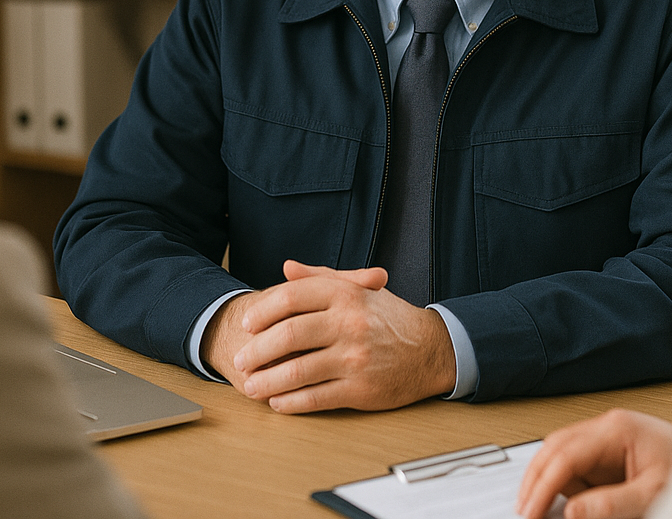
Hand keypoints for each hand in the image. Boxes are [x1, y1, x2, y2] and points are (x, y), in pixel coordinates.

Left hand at [228, 259, 456, 412]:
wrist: (430, 349)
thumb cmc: (389, 317)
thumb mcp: (359, 288)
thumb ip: (320, 278)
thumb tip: (286, 267)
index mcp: (346, 294)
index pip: (291, 297)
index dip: (262, 311)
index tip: (246, 323)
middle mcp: (349, 322)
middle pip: (288, 334)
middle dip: (257, 350)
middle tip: (241, 359)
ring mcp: (354, 357)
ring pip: (296, 371)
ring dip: (266, 381)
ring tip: (251, 385)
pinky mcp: (360, 389)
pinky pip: (315, 397)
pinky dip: (289, 403)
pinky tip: (277, 402)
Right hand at [516, 409, 671, 518]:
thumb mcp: (654, 495)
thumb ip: (612, 504)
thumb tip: (571, 511)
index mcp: (616, 429)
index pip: (566, 454)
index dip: (542, 485)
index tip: (530, 511)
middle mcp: (606, 427)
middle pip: (554, 446)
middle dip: (535, 478)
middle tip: (524, 510)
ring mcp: (605, 436)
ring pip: (560, 453)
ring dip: (546, 480)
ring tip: (537, 509)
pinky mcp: (607, 450)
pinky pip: (574, 464)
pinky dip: (563, 483)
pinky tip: (560, 503)